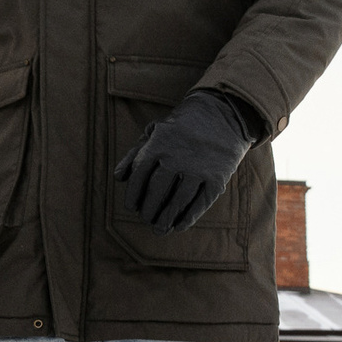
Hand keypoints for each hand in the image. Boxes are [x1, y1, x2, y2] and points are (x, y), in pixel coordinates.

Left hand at [113, 89, 258, 232]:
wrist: (223, 113)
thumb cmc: (182, 126)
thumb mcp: (156, 131)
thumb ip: (135, 153)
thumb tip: (118, 178)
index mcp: (159, 144)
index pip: (139, 176)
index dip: (133, 195)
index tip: (131, 208)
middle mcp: (177, 157)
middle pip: (157, 192)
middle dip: (148, 210)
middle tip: (146, 219)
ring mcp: (199, 168)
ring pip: (178, 201)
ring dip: (166, 219)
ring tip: (159, 229)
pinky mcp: (217, 177)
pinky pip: (200, 204)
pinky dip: (188, 218)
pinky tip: (179, 226)